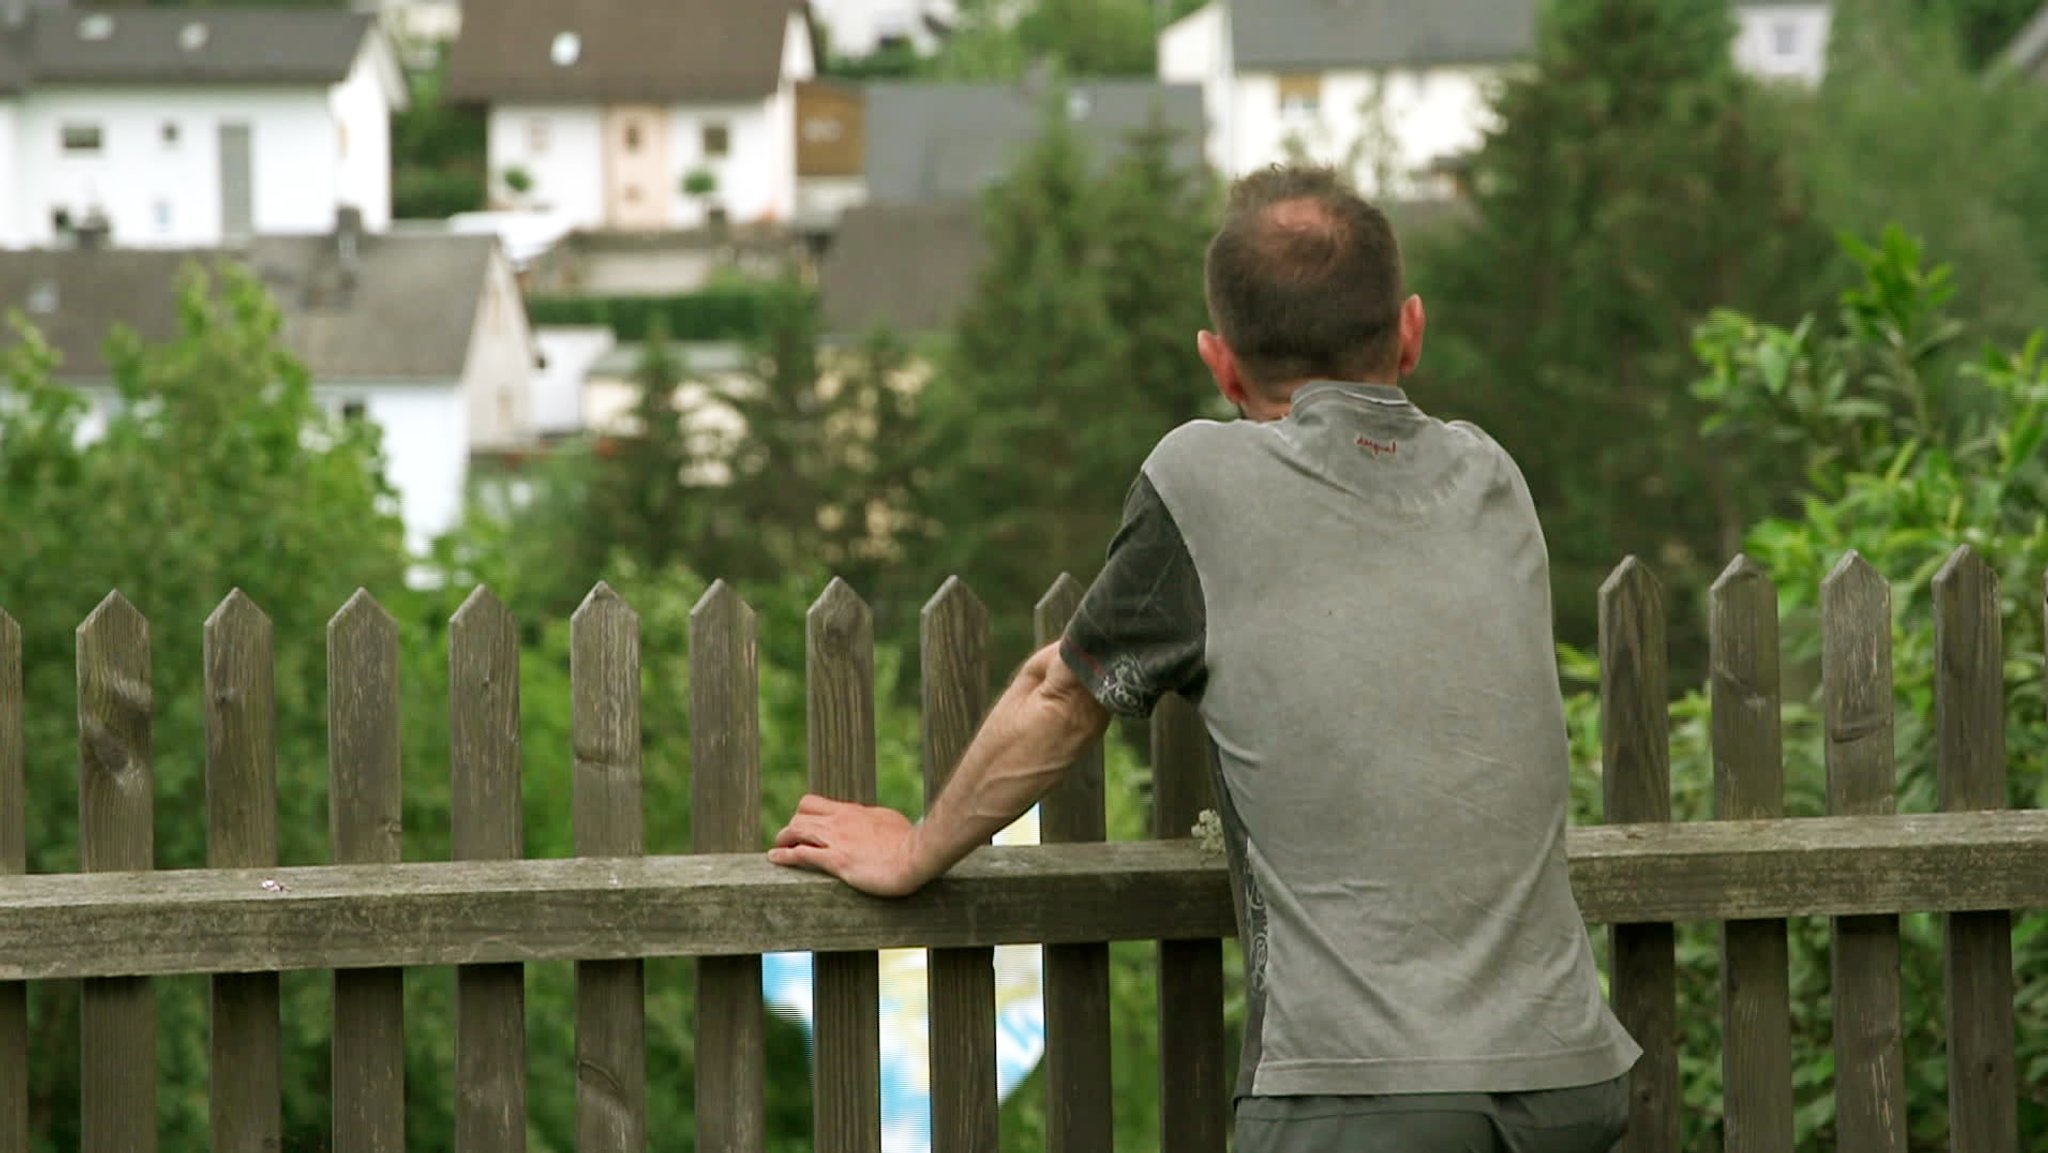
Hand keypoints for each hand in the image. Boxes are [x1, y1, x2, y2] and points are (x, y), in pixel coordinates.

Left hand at [769, 794, 927, 897]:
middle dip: (792, 827)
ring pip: (798, 829)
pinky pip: (802, 853)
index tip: (803, 827)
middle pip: (802, 814)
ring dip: (784, 839)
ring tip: (778, 849)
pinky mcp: (837, 860)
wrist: (917, 855)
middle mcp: (841, 820)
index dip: (805, 815)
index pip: (817, 804)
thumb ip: (876, 822)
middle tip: (788, 840)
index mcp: (854, 811)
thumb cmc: (910, 843)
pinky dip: (785, 855)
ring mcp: (838, 839)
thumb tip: (875, 823)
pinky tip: (774, 859)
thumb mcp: (890, 823)